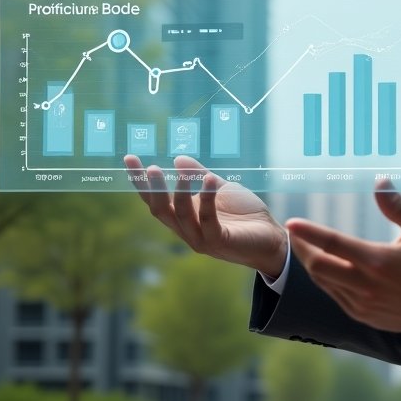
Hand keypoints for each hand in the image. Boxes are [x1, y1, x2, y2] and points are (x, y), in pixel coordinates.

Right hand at [123, 155, 287, 278]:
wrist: (271, 237)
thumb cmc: (244, 214)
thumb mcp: (220, 188)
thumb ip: (199, 175)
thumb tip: (177, 158)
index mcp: (183, 217)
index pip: (155, 200)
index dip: (141, 182)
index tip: (129, 159)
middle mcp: (186, 230)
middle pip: (161, 210)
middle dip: (153, 189)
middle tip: (150, 167)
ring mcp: (201, 239)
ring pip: (182, 216)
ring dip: (180, 192)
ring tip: (181, 171)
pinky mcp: (219, 242)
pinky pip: (208, 221)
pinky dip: (206, 200)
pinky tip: (207, 181)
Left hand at [286, 183, 400, 334]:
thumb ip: (400, 209)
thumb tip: (380, 183)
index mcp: (379, 262)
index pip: (334, 244)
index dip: (309, 233)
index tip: (291, 223)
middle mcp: (367, 286)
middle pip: (318, 267)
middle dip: (302, 249)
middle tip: (295, 235)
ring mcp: (363, 305)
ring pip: (323, 283)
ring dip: (312, 265)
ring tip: (306, 248)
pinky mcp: (364, 316)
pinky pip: (335, 296)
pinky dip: (326, 280)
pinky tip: (328, 268)